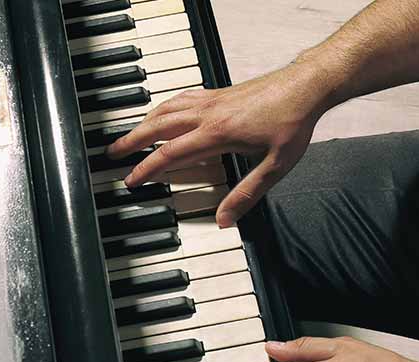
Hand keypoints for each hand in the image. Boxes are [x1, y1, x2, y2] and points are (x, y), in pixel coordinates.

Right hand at [105, 62, 335, 227]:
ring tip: (130, 134)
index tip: (130, 180)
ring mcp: (212, 100)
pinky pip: (181, 97)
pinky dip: (165, 106)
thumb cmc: (293, 122)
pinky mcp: (219, 92)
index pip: (170, 154)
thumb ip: (247, 194)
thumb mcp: (275, 167)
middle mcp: (208, 114)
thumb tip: (224, 220)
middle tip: (112, 153)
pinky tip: (164, 111)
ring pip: (167, 109)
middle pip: (158, 126)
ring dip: (144, 121)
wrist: (306, 85)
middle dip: (132, 141)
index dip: (146, 169)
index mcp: (216, 134)